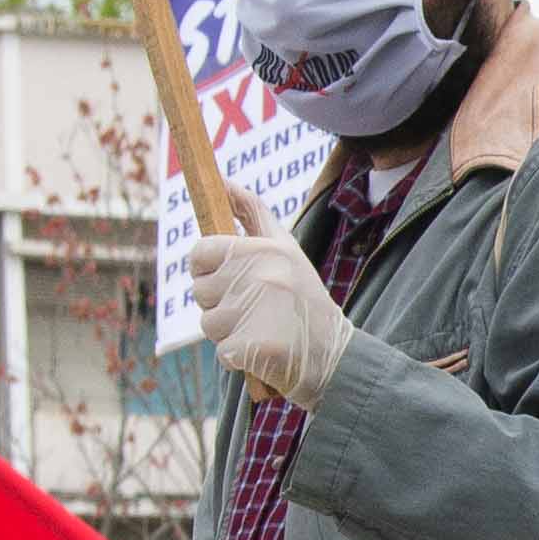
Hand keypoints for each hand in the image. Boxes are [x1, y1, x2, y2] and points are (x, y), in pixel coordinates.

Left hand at [180, 229, 349, 406]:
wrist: (337, 357)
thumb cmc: (304, 300)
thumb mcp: (286, 250)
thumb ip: (254, 214)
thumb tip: (223, 181)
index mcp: (265, 251)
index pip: (200, 252)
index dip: (209, 268)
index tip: (232, 279)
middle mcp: (261, 277)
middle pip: (201, 290)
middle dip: (221, 304)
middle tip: (258, 309)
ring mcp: (257, 313)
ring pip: (209, 324)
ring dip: (229, 333)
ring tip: (264, 330)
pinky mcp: (255, 347)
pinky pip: (223, 352)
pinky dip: (240, 358)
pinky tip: (265, 351)